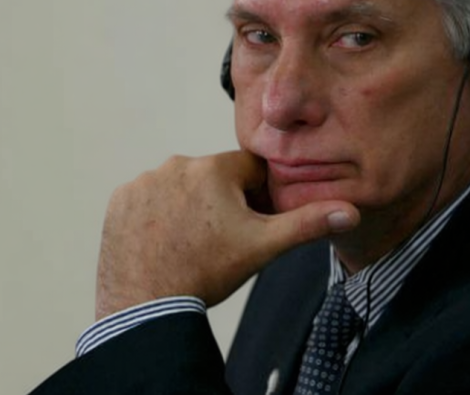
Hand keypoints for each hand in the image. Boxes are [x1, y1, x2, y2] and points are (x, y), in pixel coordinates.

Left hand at [95, 150, 359, 319]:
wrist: (147, 305)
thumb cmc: (206, 274)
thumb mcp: (262, 248)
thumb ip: (307, 223)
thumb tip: (350, 211)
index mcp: (214, 168)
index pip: (250, 172)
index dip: (258, 199)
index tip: (249, 226)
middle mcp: (175, 164)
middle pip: (214, 178)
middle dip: (222, 203)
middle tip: (219, 241)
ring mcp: (143, 181)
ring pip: (181, 187)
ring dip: (189, 206)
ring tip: (191, 244)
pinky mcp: (119, 200)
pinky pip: (148, 199)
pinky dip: (158, 215)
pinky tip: (164, 242)